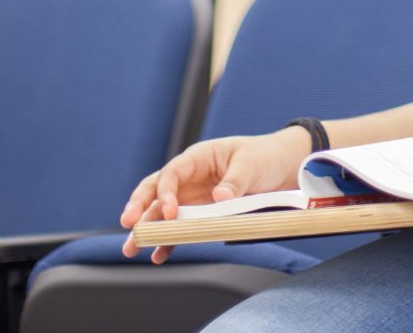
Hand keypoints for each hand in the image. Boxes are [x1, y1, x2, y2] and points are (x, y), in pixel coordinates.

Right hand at [119, 127, 312, 262]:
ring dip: (147, 229)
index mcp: (198, 158)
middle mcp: (190, 178)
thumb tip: (220, 198)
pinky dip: (170, 241)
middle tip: (129, 225)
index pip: (172, 173)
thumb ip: (234, 181)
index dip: (166, 193)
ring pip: (163, 213)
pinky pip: (181, 228)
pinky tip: (159, 255)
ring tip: (131, 248)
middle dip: (140, 207)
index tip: (169, 213)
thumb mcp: (251, 164)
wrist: (284, 166)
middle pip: (156, 191)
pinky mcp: (203, 214)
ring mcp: (194, 197)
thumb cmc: (265, 156)